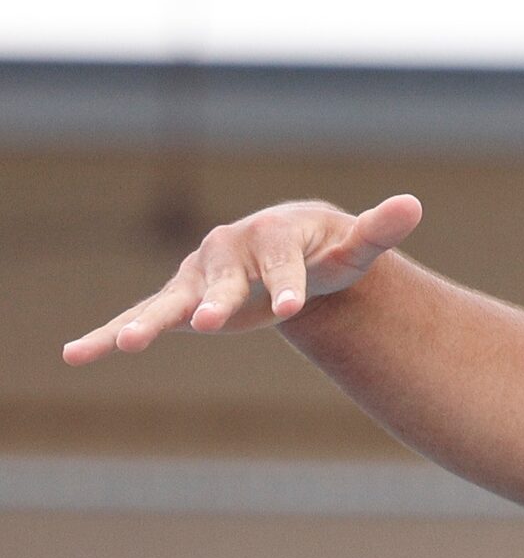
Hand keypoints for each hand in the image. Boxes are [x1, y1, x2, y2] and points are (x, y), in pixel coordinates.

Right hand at [62, 195, 423, 362]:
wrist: (294, 252)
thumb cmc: (328, 252)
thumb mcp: (354, 248)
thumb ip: (378, 231)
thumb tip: (413, 203)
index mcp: (272, 233)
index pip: (281, 261)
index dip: (286, 282)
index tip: (292, 307)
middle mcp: (228, 249)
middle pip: (223, 279)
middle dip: (216, 300)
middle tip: (208, 323)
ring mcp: (198, 275)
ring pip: (172, 299)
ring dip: (149, 320)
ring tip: (128, 344)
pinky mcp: (181, 298)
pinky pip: (143, 315)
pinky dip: (108, 333)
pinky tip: (75, 354)